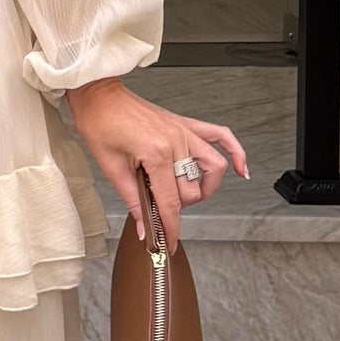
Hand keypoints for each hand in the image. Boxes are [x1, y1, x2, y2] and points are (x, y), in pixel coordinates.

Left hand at [63, 77, 248, 248]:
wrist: (99, 97)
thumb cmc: (101, 125)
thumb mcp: (112, 168)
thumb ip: (133, 201)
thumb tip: (144, 228)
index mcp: (156, 154)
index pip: (171, 203)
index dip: (171, 228)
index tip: (170, 244)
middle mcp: (177, 142)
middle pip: (191, 190)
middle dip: (178, 207)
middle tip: (159, 208)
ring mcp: (184, 132)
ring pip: (213, 167)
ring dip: (207, 187)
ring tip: (188, 195)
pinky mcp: (185, 124)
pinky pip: (221, 135)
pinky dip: (235, 152)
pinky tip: (239, 168)